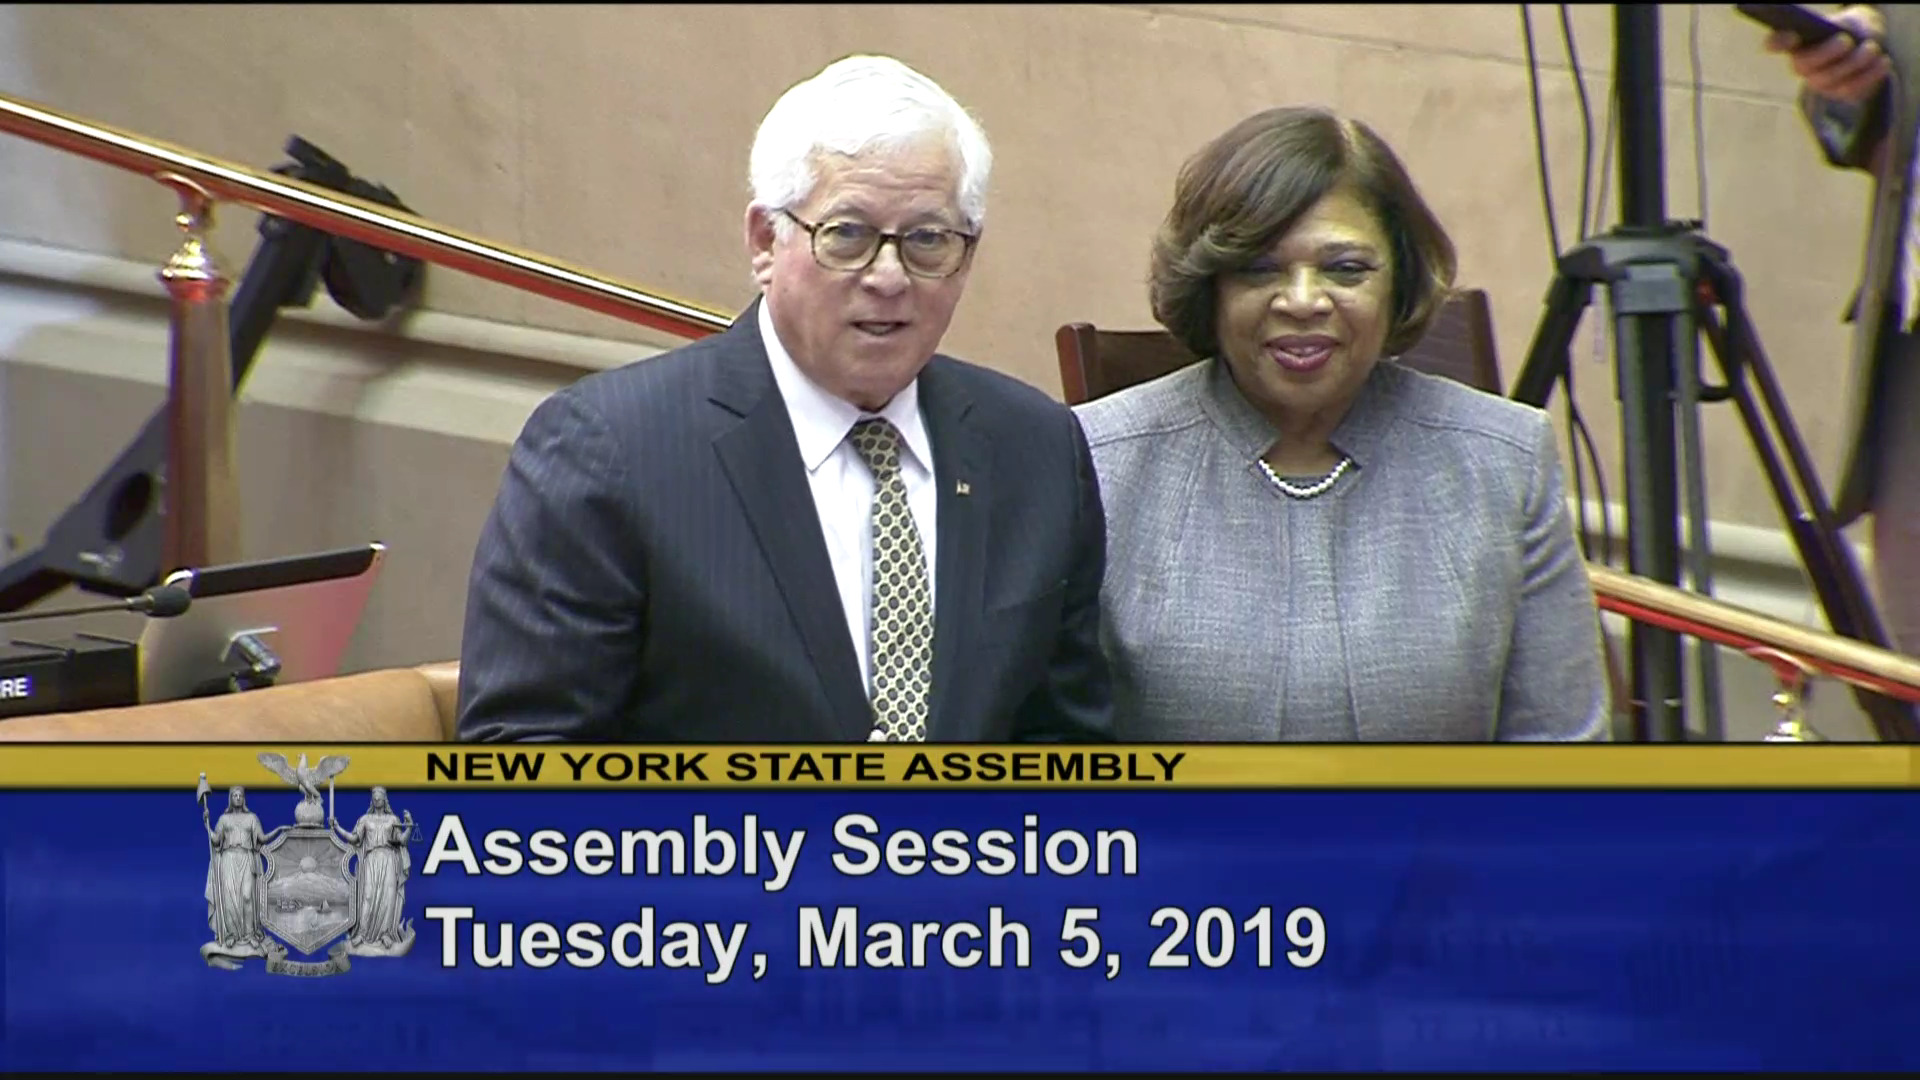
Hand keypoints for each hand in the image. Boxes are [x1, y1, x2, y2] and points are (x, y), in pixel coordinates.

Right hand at [1764, 5, 1890, 104]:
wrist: (1867, 44)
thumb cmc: (1850, 30)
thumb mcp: (1840, 22)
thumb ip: (1830, 28)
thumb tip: (1825, 36)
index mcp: (1798, 43)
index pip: (1776, 43)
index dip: (1778, 42)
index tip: (1791, 35)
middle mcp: (1803, 67)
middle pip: (1805, 67)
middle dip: (1826, 54)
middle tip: (1846, 41)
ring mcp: (1820, 83)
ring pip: (1832, 80)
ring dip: (1855, 62)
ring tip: (1871, 48)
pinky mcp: (1840, 94)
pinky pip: (1853, 90)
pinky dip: (1870, 75)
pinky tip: (1882, 62)